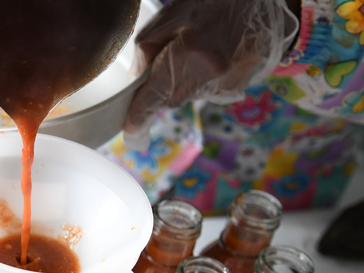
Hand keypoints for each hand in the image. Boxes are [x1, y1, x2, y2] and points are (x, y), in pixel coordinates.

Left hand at [124, 0, 296, 149]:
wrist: (263, 2)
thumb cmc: (213, 1)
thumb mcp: (171, 15)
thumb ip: (146, 51)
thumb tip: (137, 85)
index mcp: (189, 55)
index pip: (155, 98)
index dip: (138, 118)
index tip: (131, 137)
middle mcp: (210, 77)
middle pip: (170, 99)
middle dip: (163, 84)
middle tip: (175, 52)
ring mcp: (227, 85)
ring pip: (189, 95)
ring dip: (186, 78)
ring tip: (202, 46)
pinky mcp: (238, 87)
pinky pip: (208, 91)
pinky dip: (205, 77)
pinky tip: (217, 53)